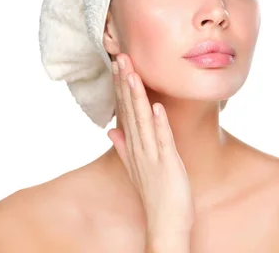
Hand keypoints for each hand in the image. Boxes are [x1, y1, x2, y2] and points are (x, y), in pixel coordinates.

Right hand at [107, 53, 194, 241]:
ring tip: (132, 74)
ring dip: (137, 98)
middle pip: (130, 110)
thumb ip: (123, 146)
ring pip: (142, 121)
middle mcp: (138, 147)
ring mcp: (151, 155)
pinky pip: (163, 141)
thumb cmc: (155, 192)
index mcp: (133, 145)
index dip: (120, 86)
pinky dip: (160, 124)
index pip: (124, 110)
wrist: (165, 221)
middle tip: (120, 57)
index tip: (118, 63)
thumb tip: (111, 129)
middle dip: (125, 83)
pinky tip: (158, 106)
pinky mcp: (167, 164)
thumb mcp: (135, 166)